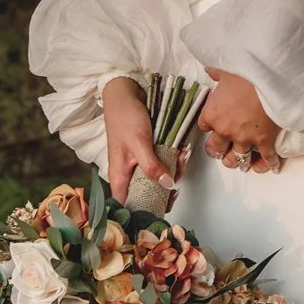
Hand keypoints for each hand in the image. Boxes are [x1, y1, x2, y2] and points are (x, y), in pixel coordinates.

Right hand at [102, 76, 177, 203]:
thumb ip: (152, 167)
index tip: (167, 202)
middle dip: (168, 185)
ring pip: (158, 177)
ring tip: (183, 156)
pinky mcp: (147, 153)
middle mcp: (128, 173)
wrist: (125, 94)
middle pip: (149, 192)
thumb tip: (168, 186)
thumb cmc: (125, 118)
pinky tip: (182, 150)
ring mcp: (138, 163)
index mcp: (119, 177)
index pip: (130, 205)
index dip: (147, 209)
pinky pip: (162, 162)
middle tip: (179, 173)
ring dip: (174, 169)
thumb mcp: (140, 144)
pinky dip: (173, 159)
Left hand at [198, 68, 281, 173]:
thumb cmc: (246, 72)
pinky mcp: (265, 141)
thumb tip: (211, 69)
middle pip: (218, 149)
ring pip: (238, 159)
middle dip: (220, 151)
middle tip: (223, 152)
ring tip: (241, 162)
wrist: (269, 77)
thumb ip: (216, 73)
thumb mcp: (225, 70)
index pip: (204, 126)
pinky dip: (268, 163)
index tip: (213, 125)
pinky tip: (271, 166)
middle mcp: (226, 130)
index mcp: (213, 114)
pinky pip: (266, 158)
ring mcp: (245, 138)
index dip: (210, 126)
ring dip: (239, 161)